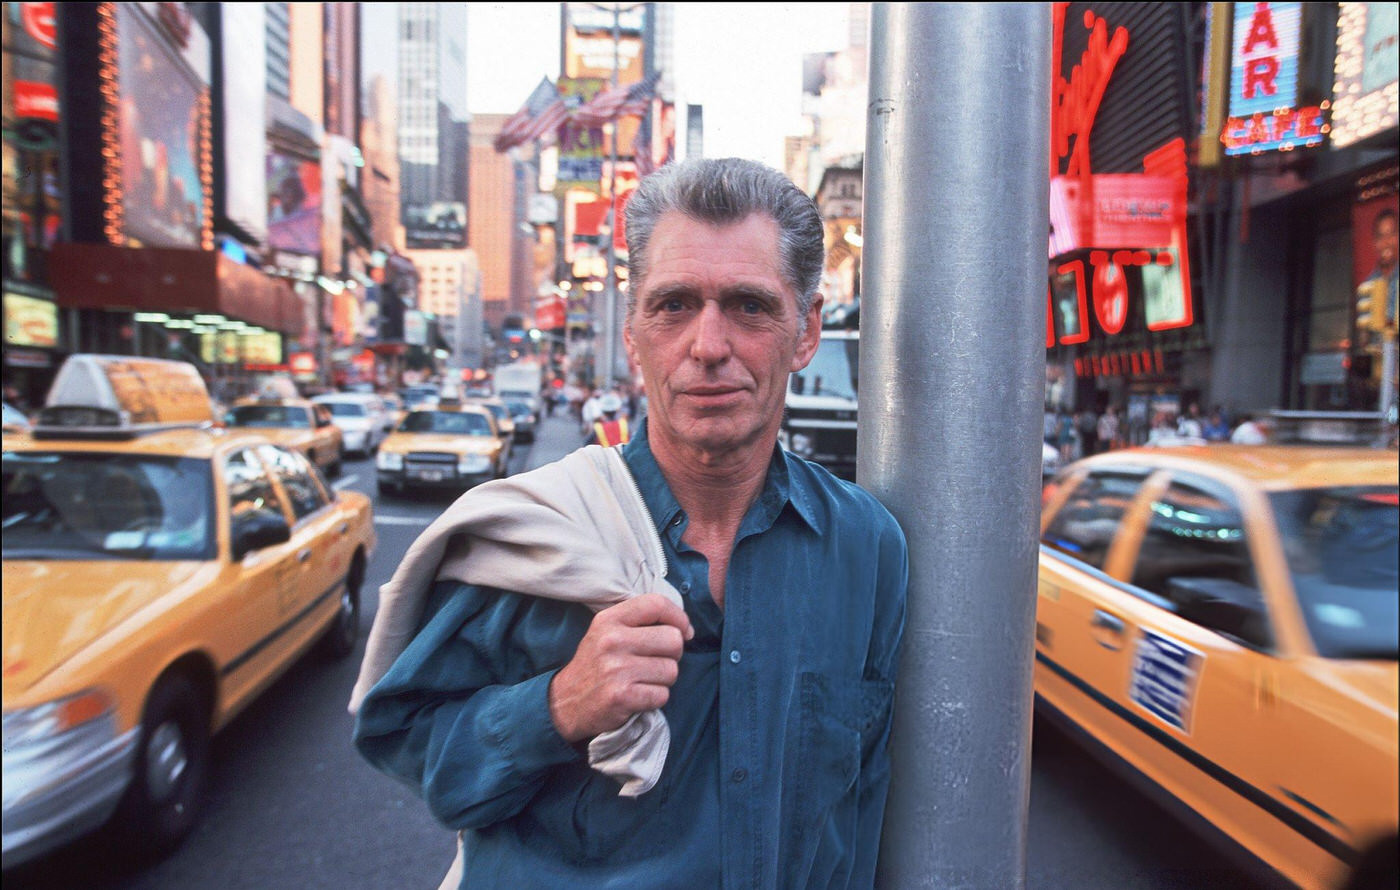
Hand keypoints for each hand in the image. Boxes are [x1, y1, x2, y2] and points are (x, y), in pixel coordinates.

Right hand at [548, 593, 692, 742]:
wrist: (565, 702)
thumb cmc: (596, 665)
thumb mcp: (606, 631)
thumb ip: (639, 622)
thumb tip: (685, 630)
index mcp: (609, 619)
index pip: (657, 604)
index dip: (679, 617)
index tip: (684, 632)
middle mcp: (612, 640)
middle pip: (673, 640)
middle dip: (673, 654)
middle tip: (655, 662)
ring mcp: (617, 669)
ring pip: (671, 670)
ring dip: (663, 679)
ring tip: (643, 680)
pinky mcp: (622, 696)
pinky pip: (662, 695)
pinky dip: (655, 698)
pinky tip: (638, 695)